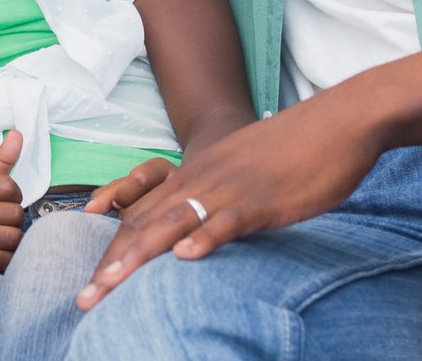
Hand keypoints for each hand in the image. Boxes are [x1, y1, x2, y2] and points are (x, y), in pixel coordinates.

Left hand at [76, 96, 382, 310]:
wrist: (337, 121)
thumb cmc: (294, 152)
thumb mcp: (244, 174)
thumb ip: (220, 200)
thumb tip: (203, 237)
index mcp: (197, 174)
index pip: (142, 217)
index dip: (114, 251)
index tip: (91, 284)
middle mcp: (203, 179)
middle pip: (146, 224)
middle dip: (113, 264)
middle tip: (84, 299)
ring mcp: (231, 187)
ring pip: (174, 223)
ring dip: (138, 256)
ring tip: (110, 285)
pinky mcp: (264, 197)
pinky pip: (229, 219)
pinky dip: (205, 238)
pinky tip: (185, 258)